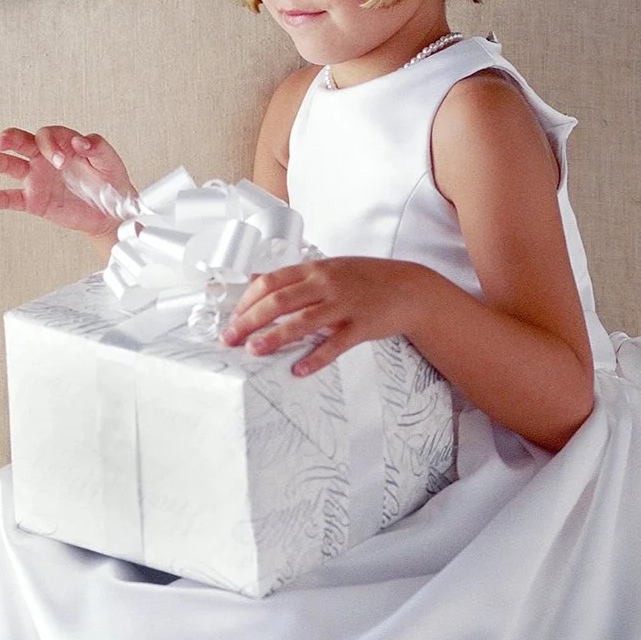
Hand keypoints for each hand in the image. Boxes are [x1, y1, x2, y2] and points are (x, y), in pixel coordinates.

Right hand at [0, 126, 134, 236]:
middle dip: (10, 138)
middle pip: (21, 141)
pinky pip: (9, 198)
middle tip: (2, 141)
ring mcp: (36, 179)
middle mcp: (44, 158)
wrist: (111, 211)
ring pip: (10, 166)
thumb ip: (96, 147)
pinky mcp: (33, 200)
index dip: (51, 145)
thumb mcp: (109, 160)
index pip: (47, 135)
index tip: (62, 162)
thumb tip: (79, 142)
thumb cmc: (109, 181)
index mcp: (62, 144)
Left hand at [221, 258, 429, 376]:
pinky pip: (336, 344)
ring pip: (303, 321)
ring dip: (275, 337)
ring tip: (255, 351)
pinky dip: (316, 358)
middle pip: (280, 301)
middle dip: (250, 320)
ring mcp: (345, 304)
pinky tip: (299, 370)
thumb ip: (296, 278)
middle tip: (230, 338)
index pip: (272, 281)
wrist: (410, 288)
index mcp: (315, 269)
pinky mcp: (363, 325)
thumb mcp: (329, 269)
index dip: (248, 300)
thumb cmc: (366, 279)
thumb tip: (256, 281)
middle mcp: (327, 283)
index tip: (233, 318)